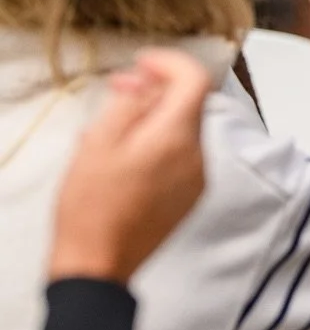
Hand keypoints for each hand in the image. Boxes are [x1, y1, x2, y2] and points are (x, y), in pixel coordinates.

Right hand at [48, 48, 211, 284]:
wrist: (97, 268)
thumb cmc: (92, 206)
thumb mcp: (100, 141)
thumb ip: (131, 102)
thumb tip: (149, 83)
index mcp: (178, 136)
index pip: (195, 78)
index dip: (170, 62)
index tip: (142, 62)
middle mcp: (197, 155)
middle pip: (188, 104)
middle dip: (156, 89)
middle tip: (120, 87)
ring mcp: (196, 180)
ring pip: (182, 130)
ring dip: (154, 117)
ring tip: (112, 126)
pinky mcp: (188, 199)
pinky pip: (179, 156)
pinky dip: (158, 143)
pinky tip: (125, 153)